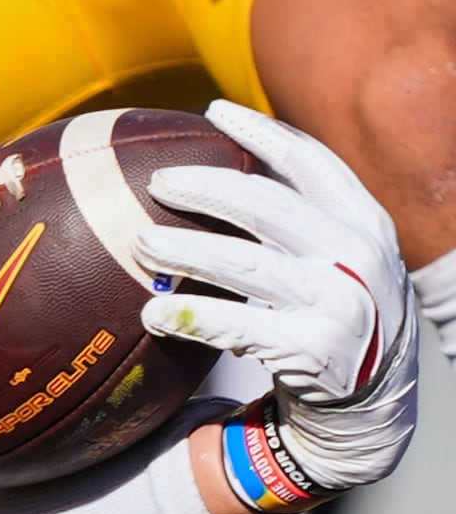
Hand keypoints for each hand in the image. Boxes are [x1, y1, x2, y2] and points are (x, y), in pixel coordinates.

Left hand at [134, 101, 416, 494]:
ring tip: (141, 242)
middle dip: (209, 189)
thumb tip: (219, 164)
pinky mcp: (313, 350)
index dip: (262, 135)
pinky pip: (239, 326)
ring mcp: (339, 304)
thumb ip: (300, 217)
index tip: (213, 112)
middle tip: (157, 183)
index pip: (313, 164)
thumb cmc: (337, 312)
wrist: (371, 401)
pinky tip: (152, 310)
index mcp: (364, 222)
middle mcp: (357, 258)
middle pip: (271, 208)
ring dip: (187, 250)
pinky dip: (191, 315)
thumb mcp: (338, 257)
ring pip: (249, 265)